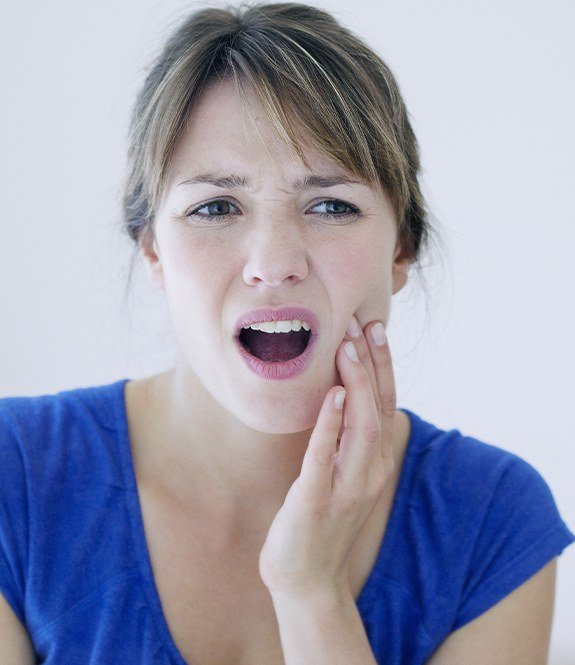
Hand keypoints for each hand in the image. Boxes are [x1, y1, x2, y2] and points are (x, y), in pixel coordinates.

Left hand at [258, 316, 395, 599]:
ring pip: (362, 427)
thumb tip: (342, 396)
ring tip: (347, 348)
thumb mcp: (342, 476)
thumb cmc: (320, 520)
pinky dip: (330, 424)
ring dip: (356, 384)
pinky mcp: (318, 502)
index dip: (382, 366)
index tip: (375, 328)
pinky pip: (325, 457)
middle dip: (372, 364)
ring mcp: (347, 488)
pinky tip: (332, 396)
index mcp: (375, 463)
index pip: (385, 405)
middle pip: (378, 408)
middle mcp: (370, 472)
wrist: (307, 580)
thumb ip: (347, 440)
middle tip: (362, 324)